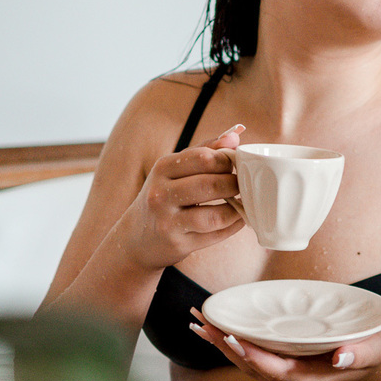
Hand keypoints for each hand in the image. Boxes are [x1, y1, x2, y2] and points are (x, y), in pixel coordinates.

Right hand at [117, 124, 246, 269]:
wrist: (136, 237)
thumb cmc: (165, 196)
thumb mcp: (176, 170)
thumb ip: (206, 150)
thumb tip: (235, 136)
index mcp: (163, 169)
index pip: (204, 158)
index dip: (228, 161)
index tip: (236, 166)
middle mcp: (160, 194)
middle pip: (211, 185)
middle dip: (235, 185)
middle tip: (243, 186)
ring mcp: (167, 222)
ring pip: (215, 215)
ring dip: (236, 209)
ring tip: (242, 203)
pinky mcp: (178, 244)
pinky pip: (215, 235)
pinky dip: (233, 226)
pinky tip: (237, 219)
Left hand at [188, 308, 380, 380]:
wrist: (370, 366)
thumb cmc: (370, 353)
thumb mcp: (372, 350)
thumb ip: (357, 354)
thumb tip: (341, 356)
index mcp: (312, 379)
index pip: (276, 370)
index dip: (253, 356)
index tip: (233, 338)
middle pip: (252, 367)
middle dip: (226, 347)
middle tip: (204, 325)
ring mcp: (286, 376)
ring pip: (247, 364)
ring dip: (223, 346)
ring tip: (201, 325)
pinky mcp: (282, 366)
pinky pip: (252, 359)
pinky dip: (233, 345)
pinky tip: (218, 332)